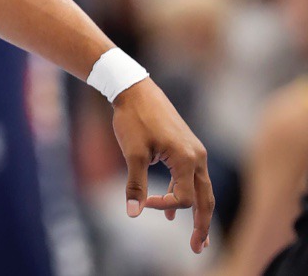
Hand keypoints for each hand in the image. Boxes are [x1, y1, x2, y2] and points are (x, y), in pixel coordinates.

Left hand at [112, 77, 213, 253]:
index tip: (144, 202)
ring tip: (196, 237)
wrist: (135, 90)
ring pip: (201, 190)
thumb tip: (133, 212)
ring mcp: (194, 152)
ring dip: (198, 213)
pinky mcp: (187, 148)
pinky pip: (191, 178)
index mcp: (186, 159)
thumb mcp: (132, 153)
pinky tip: (170, 212)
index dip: (164, 205)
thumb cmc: (133, 119)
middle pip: (205, 199)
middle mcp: (197, 157)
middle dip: (202, 225)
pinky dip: (185, 195)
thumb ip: (134, 184)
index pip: (184, 198)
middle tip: (197, 249)